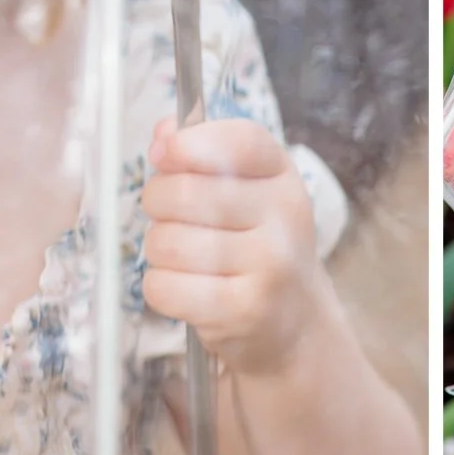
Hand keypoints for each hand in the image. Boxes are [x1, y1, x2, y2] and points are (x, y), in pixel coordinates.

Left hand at [139, 117, 331, 377]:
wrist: (295, 322)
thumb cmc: (257, 246)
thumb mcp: (247, 190)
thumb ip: (203, 153)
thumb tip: (163, 131)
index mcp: (283, 177)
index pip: (240, 143)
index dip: (190, 143)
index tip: (162, 153)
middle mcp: (284, 218)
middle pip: (185, 193)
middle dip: (157, 202)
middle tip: (168, 216)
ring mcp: (269, 266)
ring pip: (167, 242)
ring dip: (158, 250)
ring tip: (184, 258)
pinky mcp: (243, 311)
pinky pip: (163, 287)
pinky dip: (160, 288)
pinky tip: (186, 288)